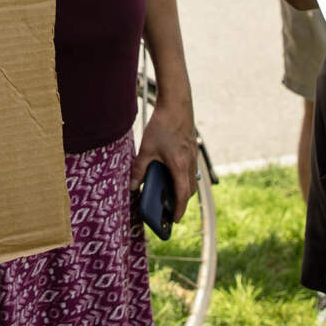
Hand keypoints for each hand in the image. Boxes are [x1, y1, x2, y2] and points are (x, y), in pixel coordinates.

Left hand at [132, 96, 198, 217]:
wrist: (177, 104)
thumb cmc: (162, 126)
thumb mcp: (147, 149)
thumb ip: (139, 169)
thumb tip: (133, 186)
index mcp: (179, 166)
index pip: (181, 195)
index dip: (178, 210)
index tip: (174, 220)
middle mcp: (189, 163)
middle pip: (189, 190)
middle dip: (181, 202)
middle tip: (171, 210)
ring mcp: (193, 156)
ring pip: (191, 179)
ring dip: (184, 189)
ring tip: (171, 194)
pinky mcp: (192, 149)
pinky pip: (191, 169)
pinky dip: (185, 177)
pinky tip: (173, 173)